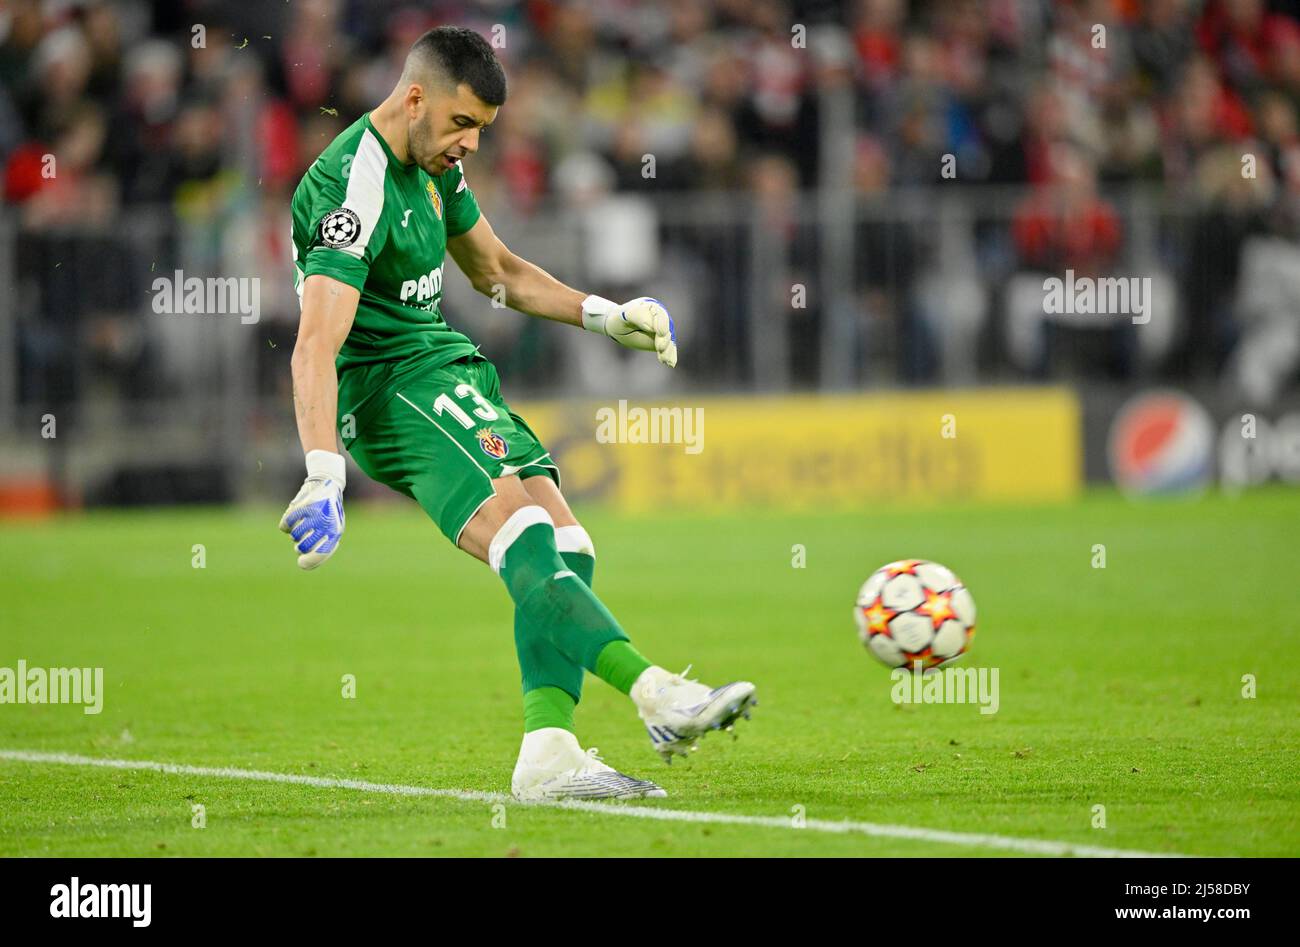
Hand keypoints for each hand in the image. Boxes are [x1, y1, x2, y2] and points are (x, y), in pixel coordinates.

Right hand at [279, 451, 345, 569]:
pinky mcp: (299, 506)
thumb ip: (323, 547)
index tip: (301, 563)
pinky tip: (295, 518)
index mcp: (335, 531)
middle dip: (300, 548)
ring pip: (294, 536)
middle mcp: (324, 523)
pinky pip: (285, 525)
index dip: (310, 562)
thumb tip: (305, 564)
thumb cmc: (329, 513)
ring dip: (296, 534)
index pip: (321, 553)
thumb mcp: (333, 529)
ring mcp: (311, 514)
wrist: (326, 484)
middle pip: (303, 547)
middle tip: (302, 543)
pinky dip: (287, 524)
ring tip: (304, 525)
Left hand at [581, 295, 677, 367]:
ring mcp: (662, 330)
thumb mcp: (624, 315)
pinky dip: (670, 356)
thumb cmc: (619, 318)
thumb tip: (651, 326)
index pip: (660, 315)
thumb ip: (638, 317)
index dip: (661, 324)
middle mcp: (660, 318)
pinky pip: (668, 349)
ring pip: (669, 340)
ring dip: (668, 350)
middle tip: (660, 348)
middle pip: (667, 328)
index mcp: (651, 307)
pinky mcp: (662, 342)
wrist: (617, 327)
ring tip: (664, 360)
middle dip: (665, 339)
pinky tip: (670, 364)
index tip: (660, 333)